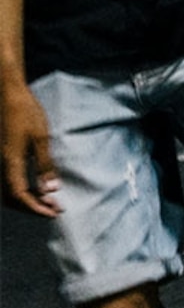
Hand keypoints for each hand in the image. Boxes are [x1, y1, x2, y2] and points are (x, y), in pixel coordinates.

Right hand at [2, 78, 60, 217]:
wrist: (8, 94)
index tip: (54, 213)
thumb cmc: (26, 113)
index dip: (36, 208)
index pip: (19, 196)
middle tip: (54, 209)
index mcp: (9, 162)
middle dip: (32, 207)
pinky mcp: (2, 156)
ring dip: (27, 199)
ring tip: (49, 199)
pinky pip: (8, 179)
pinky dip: (21, 188)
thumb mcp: (40, 138)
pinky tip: (37, 186)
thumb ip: (44, 165)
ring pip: (7, 190)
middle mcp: (1, 165)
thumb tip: (51, 189)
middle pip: (11, 198)